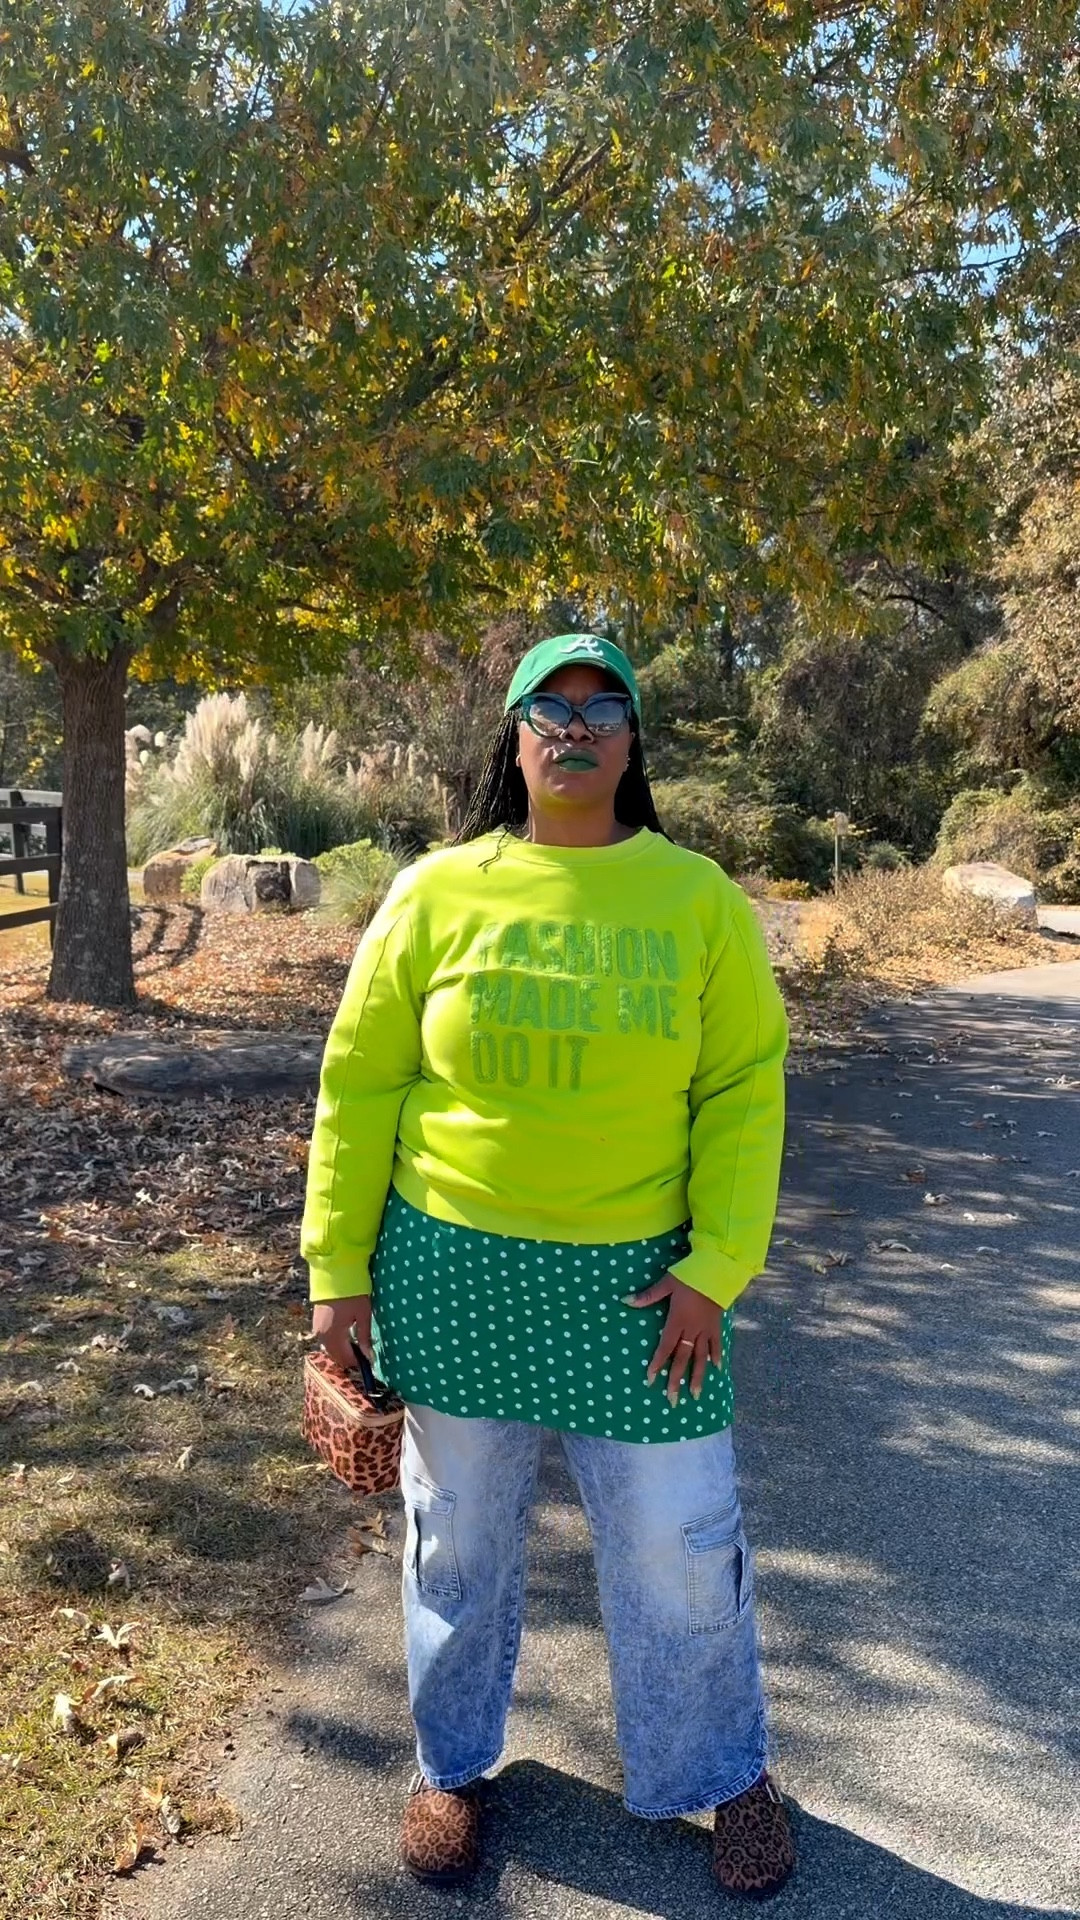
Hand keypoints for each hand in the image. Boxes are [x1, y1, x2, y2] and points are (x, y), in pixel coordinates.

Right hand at [311, 1294, 371, 1372]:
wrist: (335, 1274)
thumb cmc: (353, 1294)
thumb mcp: (363, 1315)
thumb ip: (365, 1337)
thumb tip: (369, 1356)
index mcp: (335, 1335)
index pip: (346, 1358)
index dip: (358, 1361)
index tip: (369, 1359)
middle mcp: (322, 1336)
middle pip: (336, 1356)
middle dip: (349, 1358)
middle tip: (363, 1353)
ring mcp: (317, 1329)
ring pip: (329, 1349)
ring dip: (341, 1351)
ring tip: (356, 1345)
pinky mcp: (315, 1322)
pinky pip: (325, 1340)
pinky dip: (335, 1343)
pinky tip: (345, 1337)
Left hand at [623, 1273, 722, 1405]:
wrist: (717, 1270)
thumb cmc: (690, 1275)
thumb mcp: (667, 1283)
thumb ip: (648, 1296)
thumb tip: (625, 1300)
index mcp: (677, 1320)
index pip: (665, 1347)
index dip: (658, 1364)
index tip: (651, 1381)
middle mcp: (692, 1329)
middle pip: (683, 1358)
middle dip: (676, 1380)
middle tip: (672, 1400)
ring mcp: (706, 1329)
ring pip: (701, 1357)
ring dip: (697, 1376)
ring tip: (695, 1395)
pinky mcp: (717, 1324)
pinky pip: (717, 1344)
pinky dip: (716, 1356)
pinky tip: (717, 1369)